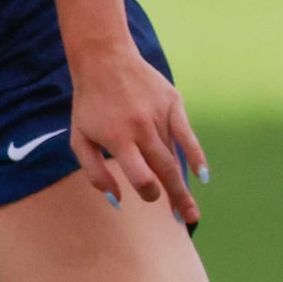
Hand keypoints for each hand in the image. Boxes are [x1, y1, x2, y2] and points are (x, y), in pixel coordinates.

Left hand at [68, 39, 205, 224]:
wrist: (104, 60)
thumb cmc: (89, 105)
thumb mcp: (79, 139)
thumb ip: (94, 172)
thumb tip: (117, 201)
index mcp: (118, 138)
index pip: (141, 174)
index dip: (148, 191)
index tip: (151, 198)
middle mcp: (141, 127)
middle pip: (164, 169)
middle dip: (176, 197)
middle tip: (187, 221)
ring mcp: (159, 114)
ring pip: (174, 154)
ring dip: (181, 182)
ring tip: (189, 208)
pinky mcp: (173, 102)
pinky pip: (187, 134)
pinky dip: (196, 156)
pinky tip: (203, 176)